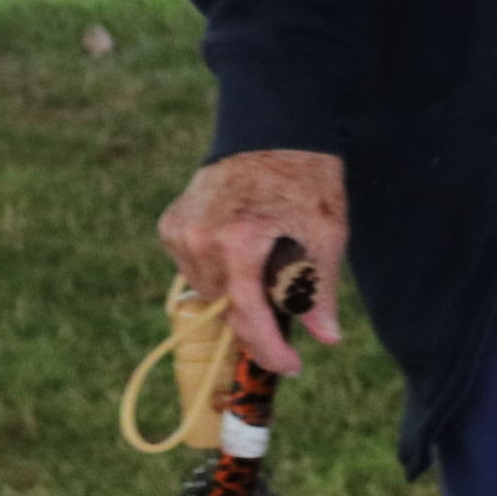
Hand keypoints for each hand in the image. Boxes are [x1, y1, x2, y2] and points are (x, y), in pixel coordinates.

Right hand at [157, 149, 347, 376]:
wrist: (272, 128)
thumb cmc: (306, 177)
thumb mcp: (326, 232)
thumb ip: (319, 289)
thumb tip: (326, 337)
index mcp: (240, 239)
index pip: (248, 315)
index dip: (270, 349)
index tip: (292, 366)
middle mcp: (200, 238)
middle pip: (230, 307)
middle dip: (261, 315)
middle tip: (290, 296)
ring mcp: (180, 231)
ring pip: (210, 291)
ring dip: (238, 291)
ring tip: (267, 257)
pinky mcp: (170, 225)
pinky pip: (194, 269)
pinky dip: (219, 269)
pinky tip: (242, 244)